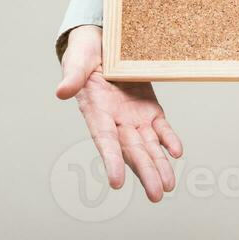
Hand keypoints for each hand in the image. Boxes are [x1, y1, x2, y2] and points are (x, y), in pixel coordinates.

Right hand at [55, 24, 182, 202]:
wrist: (103, 44)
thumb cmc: (85, 54)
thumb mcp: (77, 61)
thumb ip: (72, 77)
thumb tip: (61, 92)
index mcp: (96, 112)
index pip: (105, 141)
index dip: (111, 161)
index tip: (116, 182)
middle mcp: (115, 121)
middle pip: (132, 151)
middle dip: (145, 172)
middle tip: (156, 195)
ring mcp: (134, 116)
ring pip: (149, 145)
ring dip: (159, 165)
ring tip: (168, 186)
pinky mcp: (149, 108)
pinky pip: (160, 127)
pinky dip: (169, 139)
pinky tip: (177, 152)